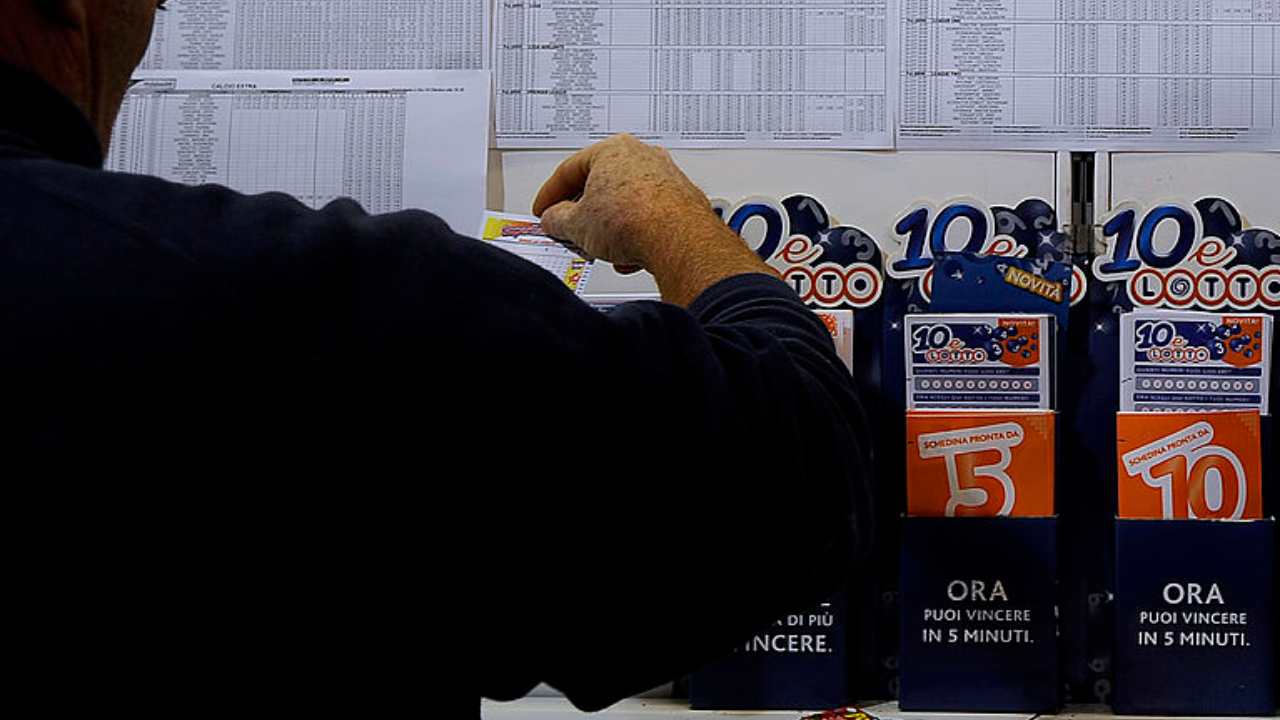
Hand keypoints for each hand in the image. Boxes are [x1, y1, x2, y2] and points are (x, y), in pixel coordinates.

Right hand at [532, 134, 721, 266]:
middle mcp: (642, 156)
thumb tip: (553, 220)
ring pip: (625, 203)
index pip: (569, 170)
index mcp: (612, 150)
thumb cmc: (635, 219)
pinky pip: (648, 216)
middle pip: (600, 185)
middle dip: (583, 213)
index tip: (544, 210)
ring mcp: (665, 176)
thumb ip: (556, 219)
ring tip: (601, 248)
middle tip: (570, 230)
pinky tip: (628, 254)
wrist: (679, 239)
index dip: (550, 194)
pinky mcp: (681, 199)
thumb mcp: (576, 225)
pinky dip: (635, 233)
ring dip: (609, 227)